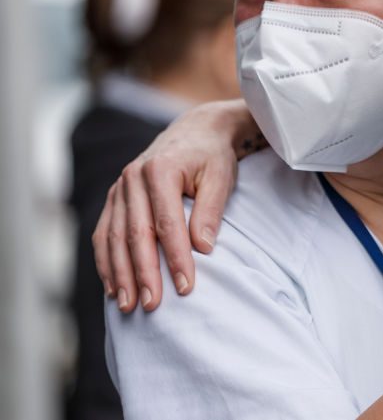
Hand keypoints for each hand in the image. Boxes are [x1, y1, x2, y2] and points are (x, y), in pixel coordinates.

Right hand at [93, 99, 256, 312]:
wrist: (196, 131)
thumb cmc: (212, 157)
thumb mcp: (221, 178)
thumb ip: (210, 211)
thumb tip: (203, 248)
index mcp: (161, 170)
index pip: (167, 224)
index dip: (175, 258)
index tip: (186, 288)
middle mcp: (133, 178)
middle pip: (136, 234)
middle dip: (143, 274)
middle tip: (152, 306)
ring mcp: (120, 187)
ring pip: (115, 237)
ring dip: (120, 274)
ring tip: (128, 306)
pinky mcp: (115, 197)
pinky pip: (105, 232)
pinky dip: (106, 261)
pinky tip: (113, 286)